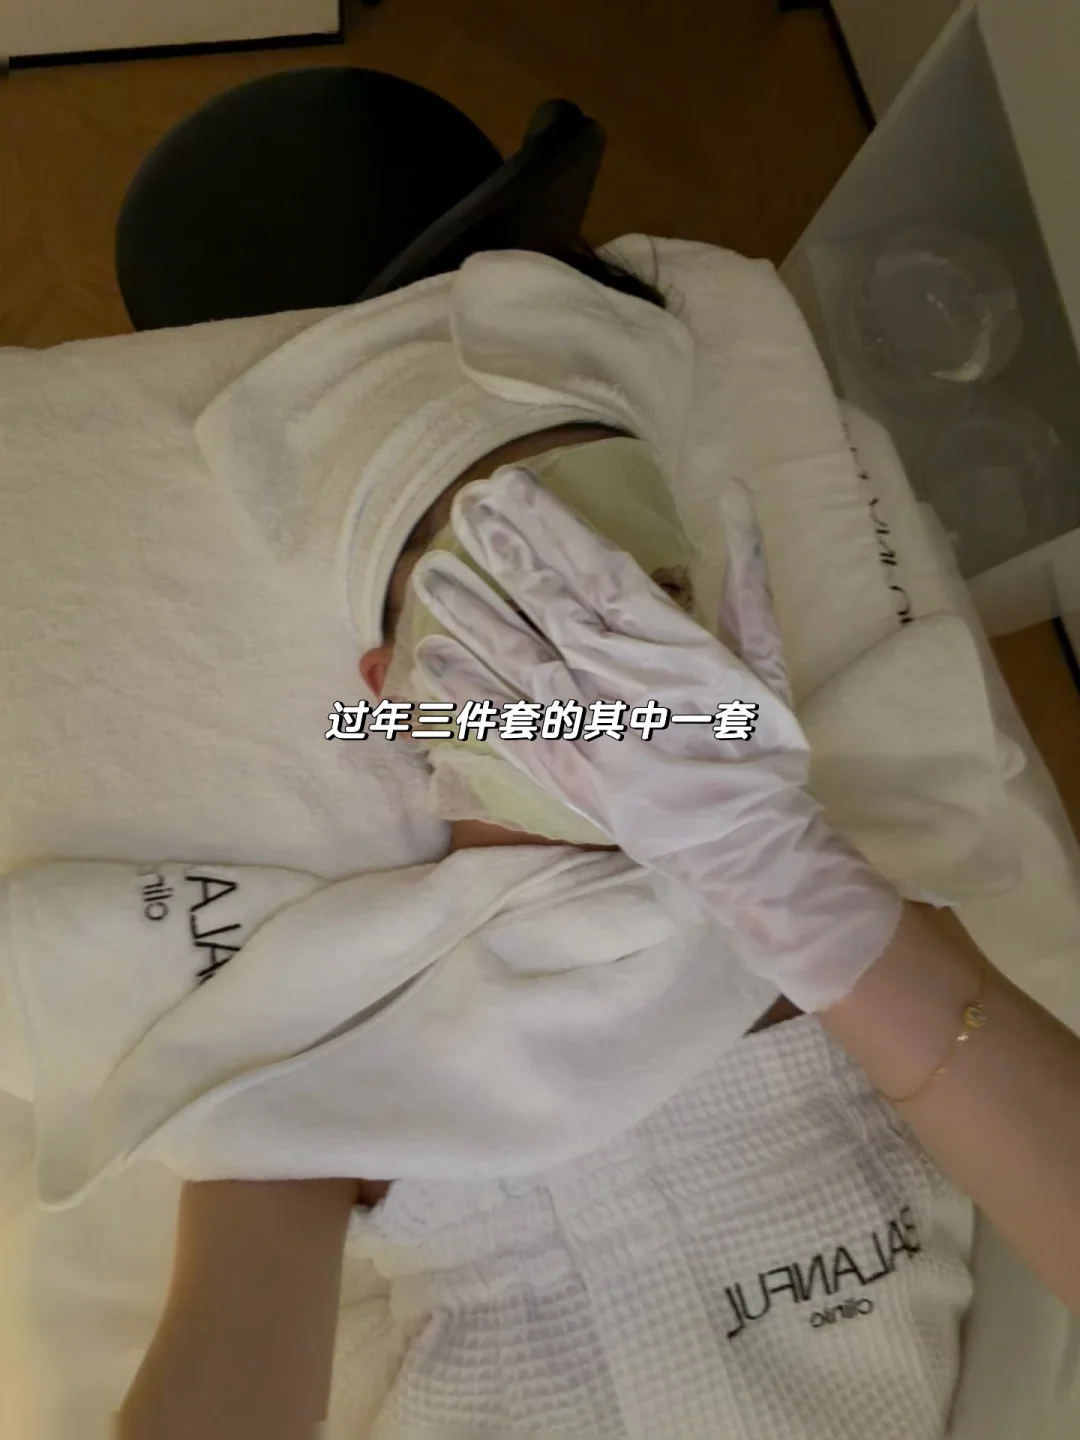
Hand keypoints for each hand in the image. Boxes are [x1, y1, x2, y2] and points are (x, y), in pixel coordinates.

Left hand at [412, 467, 900, 1010]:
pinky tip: (431, 661)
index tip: (514, 487)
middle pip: (551, 601)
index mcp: (670, 644)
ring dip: (473, 613)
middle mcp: (619, 677)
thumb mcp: (765, 659)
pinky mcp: (565, 772)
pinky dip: (469, 694)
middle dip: (506, 551)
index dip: (552, 525)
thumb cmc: (761, 751)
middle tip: (464, 507)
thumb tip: (734, 495)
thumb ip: (745, 578)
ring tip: (430, 572)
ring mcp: (587, 726)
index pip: (600, 568)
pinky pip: (507, 726)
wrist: (747, 844)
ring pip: (520, 656)